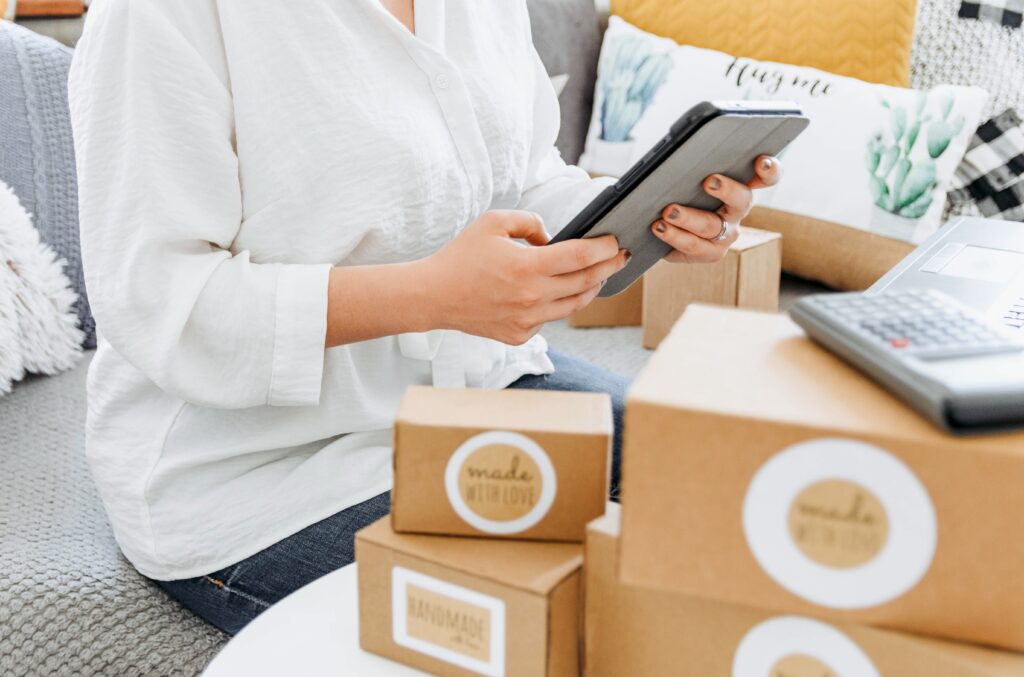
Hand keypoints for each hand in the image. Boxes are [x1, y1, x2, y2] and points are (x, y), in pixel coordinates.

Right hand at [422, 210, 627, 344]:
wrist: (433, 296)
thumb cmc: (461, 257)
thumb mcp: (493, 222)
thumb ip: (529, 222)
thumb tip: (551, 236)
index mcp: (527, 266)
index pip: (581, 256)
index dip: (605, 248)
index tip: (616, 241)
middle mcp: (532, 296)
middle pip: (586, 282)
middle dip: (608, 267)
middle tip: (621, 257)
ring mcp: (527, 319)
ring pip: (574, 305)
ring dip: (592, 288)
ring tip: (599, 275)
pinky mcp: (520, 334)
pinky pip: (551, 318)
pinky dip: (560, 304)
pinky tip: (561, 292)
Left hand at [652, 155, 781, 263]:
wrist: (664, 225)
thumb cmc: (681, 191)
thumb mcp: (689, 175)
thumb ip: (695, 164)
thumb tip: (682, 152)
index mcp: (742, 186)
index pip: (767, 177)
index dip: (770, 170)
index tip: (761, 161)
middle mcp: (738, 212)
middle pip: (742, 200)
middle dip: (727, 190)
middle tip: (709, 181)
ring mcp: (727, 236)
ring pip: (711, 226)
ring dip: (689, 218)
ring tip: (668, 212)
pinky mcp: (710, 253)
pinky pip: (693, 247)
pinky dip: (674, 236)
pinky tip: (658, 227)